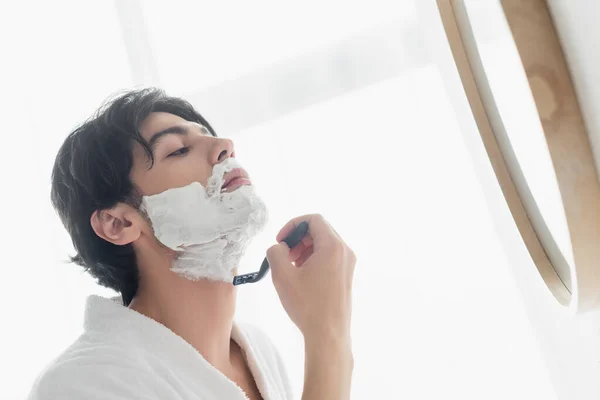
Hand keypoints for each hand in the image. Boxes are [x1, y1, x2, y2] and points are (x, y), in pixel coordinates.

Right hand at [266, 214, 355, 341]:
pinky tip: (302, 277)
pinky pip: (329, 257)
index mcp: (333, 246)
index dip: (292, 225)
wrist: (328, 334)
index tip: (280, 241)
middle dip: (298, 238)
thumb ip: (276, 252)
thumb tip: (279, 248)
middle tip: (284, 255)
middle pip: (320, 230)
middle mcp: (345, 251)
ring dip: (305, 249)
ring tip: (291, 267)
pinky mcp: (346, 276)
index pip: (313, 220)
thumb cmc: (307, 304)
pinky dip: (314, 259)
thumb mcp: (283, 275)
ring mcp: (348, 264)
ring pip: (324, 244)